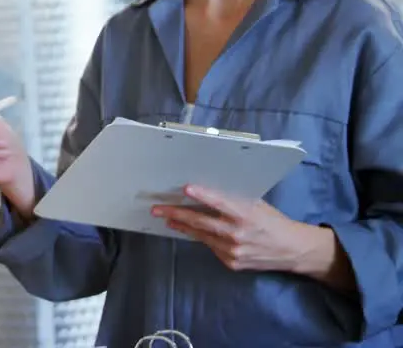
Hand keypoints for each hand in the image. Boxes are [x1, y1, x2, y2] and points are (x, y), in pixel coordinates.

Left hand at [153, 185, 321, 272]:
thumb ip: (234, 199)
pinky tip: (192, 231)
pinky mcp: (232, 263)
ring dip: (183, 227)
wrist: (293, 250)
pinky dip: (202, 238)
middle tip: (157, 208)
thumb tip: (207, 189)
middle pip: (201, 222)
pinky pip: (212, 247)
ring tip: (167, 219)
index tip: (185, 188)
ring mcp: (233, 251)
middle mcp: (237, 234)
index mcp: (246, 215)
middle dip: (176, 214)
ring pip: (201, 236)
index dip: (202, 195)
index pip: (219, 203)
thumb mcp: (257, 204)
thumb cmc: (273, 221)